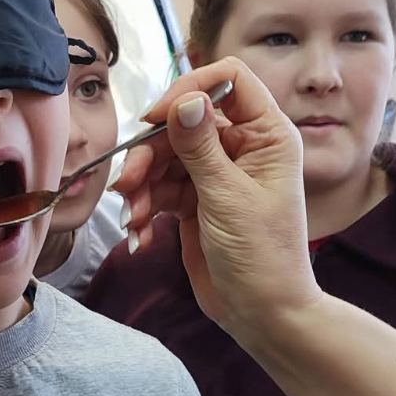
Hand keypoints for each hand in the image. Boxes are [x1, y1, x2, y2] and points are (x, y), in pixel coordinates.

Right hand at [114, 58, 317, 344]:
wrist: (262, 314)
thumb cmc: (262, 256)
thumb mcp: (227, 197)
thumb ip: (200, 147)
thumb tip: (183, 99)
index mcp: (267, 135)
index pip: (230, 81)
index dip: (190, 89)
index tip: (155, 117)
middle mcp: (243, 148)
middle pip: (184, 122)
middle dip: (151, 153)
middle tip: (128, 184)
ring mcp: (217, 174)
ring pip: (165, 157)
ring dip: (142, 186)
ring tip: (133, 217)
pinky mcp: (196, 201)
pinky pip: (160, 189)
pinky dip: (146, 208)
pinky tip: (141, 234)